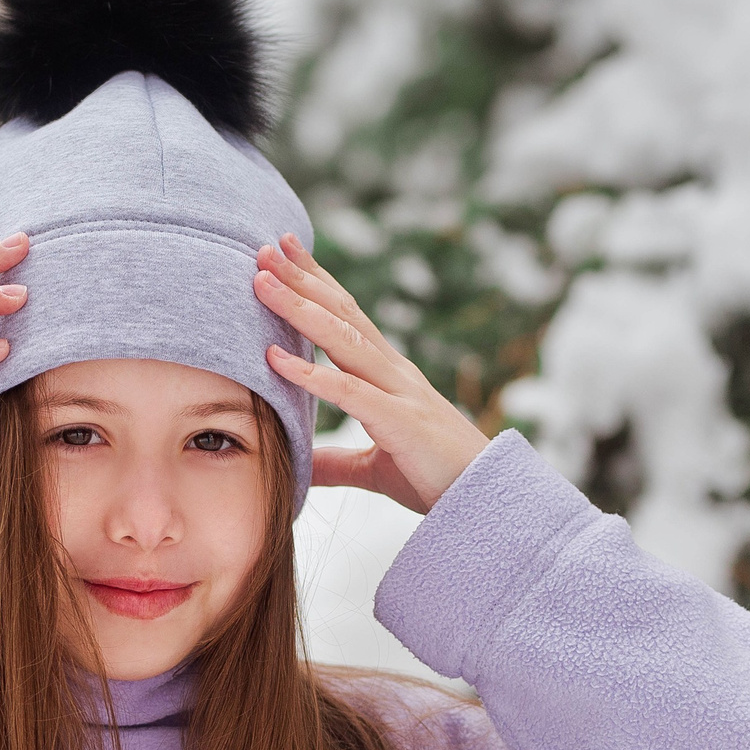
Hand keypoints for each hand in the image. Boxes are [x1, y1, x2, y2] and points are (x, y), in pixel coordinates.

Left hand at [255, 232, 491, 512]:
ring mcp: (399, 392)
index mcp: (388, 376)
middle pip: (342, 314)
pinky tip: (275, 358)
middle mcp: (394, 372)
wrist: (487, 500)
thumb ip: (335, 463)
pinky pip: (349, 392)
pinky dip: (311, 374)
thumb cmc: (435, 478)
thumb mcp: (373, 468)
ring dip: (300, 308)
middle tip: (264, 248)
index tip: (284, 252)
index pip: (347, 317)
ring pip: (343, 339)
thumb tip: (299, 466)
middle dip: (302, 279)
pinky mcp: (400, 422)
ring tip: (261, 282)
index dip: (317, 282)